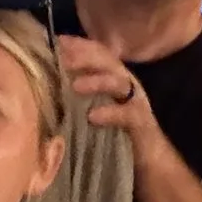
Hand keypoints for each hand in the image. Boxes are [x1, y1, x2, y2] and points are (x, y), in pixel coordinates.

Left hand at [57, 34, 158, 148]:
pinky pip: (127, 115)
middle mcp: (127, 85)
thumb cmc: (117, 132)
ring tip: (75, 86)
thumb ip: (79, 94)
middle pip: (109, 62)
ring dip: (98, 81)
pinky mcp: (141, 124)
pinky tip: (93, 116)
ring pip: (119, 83)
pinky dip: (110, 113)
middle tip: (64, 58)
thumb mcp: (95, 108)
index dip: (81, 45)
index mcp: (115, 78)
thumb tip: (52, 80)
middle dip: (87, 57)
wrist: (150, 160)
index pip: (100, 54)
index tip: (60, 40)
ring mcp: (136, 103)